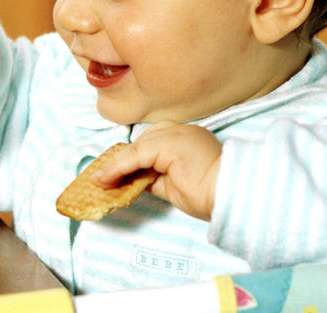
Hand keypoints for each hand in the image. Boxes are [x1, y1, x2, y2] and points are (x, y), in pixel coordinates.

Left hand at [92, 121, 221, 220]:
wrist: (228, 195)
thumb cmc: (209, 194)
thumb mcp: (173, 185)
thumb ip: (154, 177)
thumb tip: (132, 180)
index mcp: (186, 137)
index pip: (150, 144)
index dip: (130, 159)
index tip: (111, 172)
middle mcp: (180, 131)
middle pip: (141, 143)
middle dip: (120, 160)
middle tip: (101, 177)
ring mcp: (175, 133)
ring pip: (136, 149)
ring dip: (114, 166)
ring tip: (99, 181)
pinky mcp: (167, 144)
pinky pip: (135, 156)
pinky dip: (118, 168)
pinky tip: (105, 179)